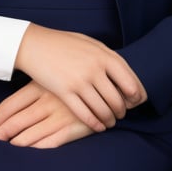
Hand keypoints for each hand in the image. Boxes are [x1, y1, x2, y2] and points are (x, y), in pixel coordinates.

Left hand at [0, 81, 95, 147]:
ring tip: (10, 147)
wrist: (110, 84)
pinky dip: (37, 149)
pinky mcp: (73, 127)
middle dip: (4, 133)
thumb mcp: (54, 77)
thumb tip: (13, 105)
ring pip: (30, 134)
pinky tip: (30, 152)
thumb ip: (35, 88)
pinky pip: (50, 143)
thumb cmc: (77, 80)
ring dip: (17, 143)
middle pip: (17, 121)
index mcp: (40, 86)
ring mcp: (60, 114)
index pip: (10, 104)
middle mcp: (47, 100)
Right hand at [14, 24, 146, 131]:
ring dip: (110, 119)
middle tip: (121, 114)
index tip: (136, 102)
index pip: (130, 82)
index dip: (136, 96)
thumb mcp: (90, 43)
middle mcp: (94, 69)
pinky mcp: (64, 92)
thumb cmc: (64, 44)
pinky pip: (85, 114)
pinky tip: (98, 126)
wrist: (34, 44)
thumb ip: (108, 58)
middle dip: (122, 111)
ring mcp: (79, 81)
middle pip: (117, 99)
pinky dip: (95, 124)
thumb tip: (125, 76)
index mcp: (104, 55)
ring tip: (110, 122)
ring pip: (103, 110)